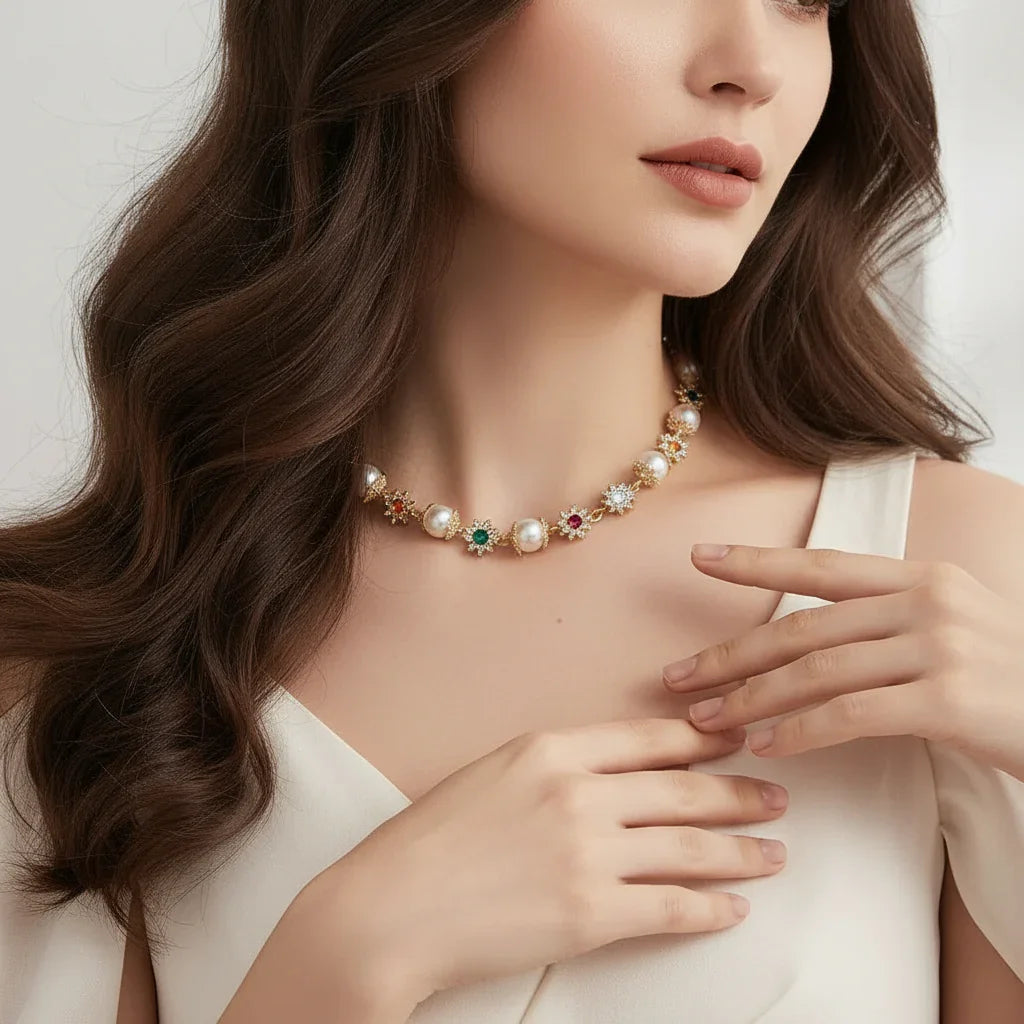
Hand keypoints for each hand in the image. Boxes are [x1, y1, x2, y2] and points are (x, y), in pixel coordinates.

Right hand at [325, 718, 789, 1002]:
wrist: (389, 908)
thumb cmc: (430, 839)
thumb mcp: (492, 771)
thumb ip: (556, 764)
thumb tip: (613, 772)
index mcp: (552, 748)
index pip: (650, 737)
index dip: (705, 737)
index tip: (737, 737)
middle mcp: (579, 793)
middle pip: (684, 791)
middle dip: (740, 793)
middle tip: (777, 795)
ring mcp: (588, 854)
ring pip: (691, 848)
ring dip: (742, 851)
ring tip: (773, 853)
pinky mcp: (590, 915)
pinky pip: (670, 908)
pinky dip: (710, 909)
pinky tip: (732, 909)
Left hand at [662, 543, 1023, 779]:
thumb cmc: (1007, 682)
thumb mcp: (951, 629)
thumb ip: (884, 623)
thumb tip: (799, 645)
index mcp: (921, 577)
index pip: (822, 565)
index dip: (756, 561)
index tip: (699, 556)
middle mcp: (928, 601)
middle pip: (803, 627)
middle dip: (731, 655)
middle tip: (676, 676)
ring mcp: (942, 646)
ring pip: (818, 672)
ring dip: (752, 699)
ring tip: (707, 720)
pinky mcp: (952, 699)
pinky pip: (854, 714)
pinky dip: (802, 731)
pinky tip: (768, 747)